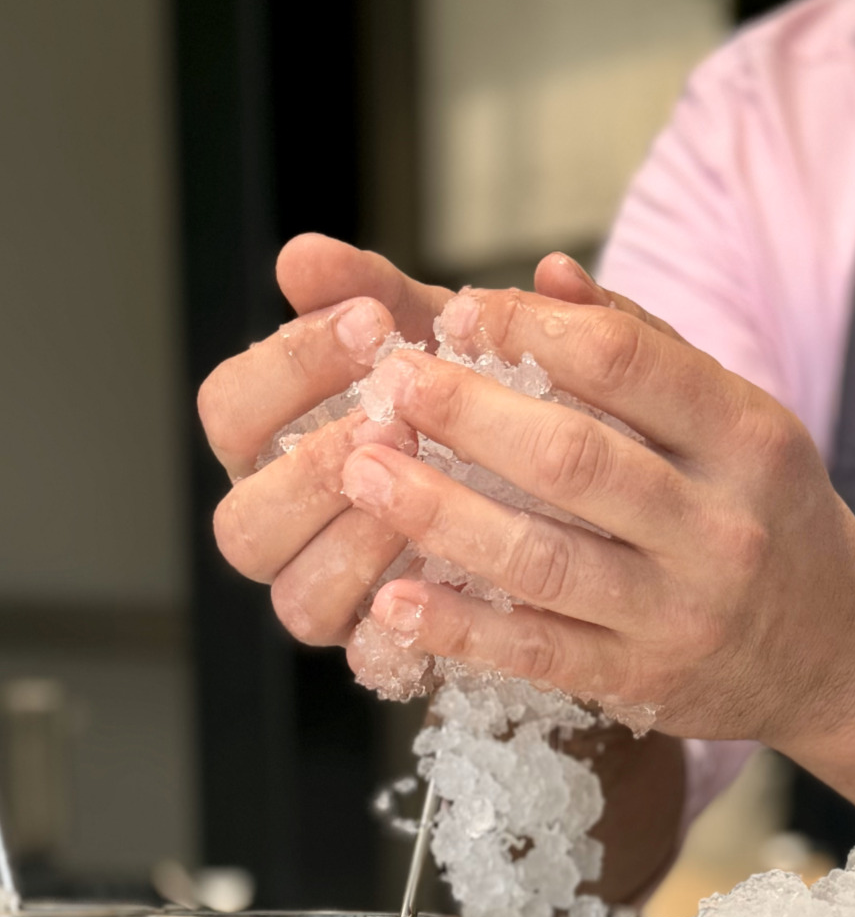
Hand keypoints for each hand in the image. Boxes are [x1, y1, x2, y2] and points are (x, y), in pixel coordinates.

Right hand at [198, 234, 454, 645]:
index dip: (288, 368)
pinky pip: (372, 659)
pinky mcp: (390, 651)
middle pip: (242, 524)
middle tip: (395, 420)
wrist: (565, 478)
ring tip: (426, 490)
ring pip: (296, 600)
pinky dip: (406, 626)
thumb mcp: (435, 331)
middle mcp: (287, 528)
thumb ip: (370, 292)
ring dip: (358, 544)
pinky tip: (450, 578)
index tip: (375, 322)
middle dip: (317, 469)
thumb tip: (301, 257)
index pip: (227, 411)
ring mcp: (333, 596)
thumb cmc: (477, 397)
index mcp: (271, 446)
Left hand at [341, 266, 854, 751]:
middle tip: (388, 380)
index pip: (630, 365)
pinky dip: (460, 629)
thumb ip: (646, 349)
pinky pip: (538, 655)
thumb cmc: (772, 517)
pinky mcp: (644, 683)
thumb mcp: (742, 421)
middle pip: (574, 460)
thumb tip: (546, 274)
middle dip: (466, 414)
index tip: (457, 309)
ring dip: (441, 513)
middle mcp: (720, 529)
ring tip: (363, 470)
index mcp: (747, 440)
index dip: (531, 329)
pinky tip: (394, 598)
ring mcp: (679, 615)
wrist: (840, 653)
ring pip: (544, 561)